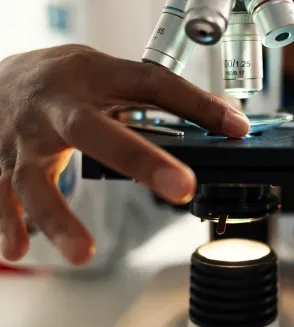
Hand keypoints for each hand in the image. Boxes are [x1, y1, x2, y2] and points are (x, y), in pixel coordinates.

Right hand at [0, 45, 248, 264]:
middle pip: (95, 132)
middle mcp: (57, 107)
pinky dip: (8, 224)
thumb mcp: (111, 73)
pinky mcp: (0, 163)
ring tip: (84, 253)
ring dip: (59, 217)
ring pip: (35, 178)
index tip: (236, 127)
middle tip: (182, 187)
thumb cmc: (64, 79)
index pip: (153, 84)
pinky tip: (21, 250)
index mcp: (93, 76)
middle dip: (139, 159)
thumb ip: (159, 96)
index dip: (197, 104)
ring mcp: (24, 139)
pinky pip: (0, 196)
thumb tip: (224, 118)